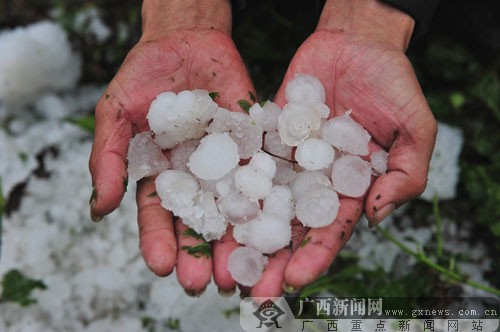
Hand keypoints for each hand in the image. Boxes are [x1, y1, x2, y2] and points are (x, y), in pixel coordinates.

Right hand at [89, 0, 254, 294]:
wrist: (185, 42)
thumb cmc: (143, 77)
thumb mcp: (116, 114)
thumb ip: (108, 159)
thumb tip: (100, 211)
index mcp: (161, 176)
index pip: (159, 216)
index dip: (159, 241)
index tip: (161, 266)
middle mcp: (196, 178)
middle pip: (199, 222)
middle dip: (201, 253)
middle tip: (205, 283)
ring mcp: (227, 163)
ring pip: (234, 207)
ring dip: (237, 239)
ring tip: (243, 270)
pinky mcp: (254, 145)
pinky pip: (263, 171)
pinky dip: (269, 196)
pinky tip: (275, 222)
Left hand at [249, 0, 436, 294]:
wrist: (358, 43)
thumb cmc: (393, 86)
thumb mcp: (415, 129)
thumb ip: (405, 173)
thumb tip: (377, 215)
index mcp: (349, 188)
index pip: (330, 231)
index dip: (314, 257)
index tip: (293, 280)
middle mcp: (314, 179)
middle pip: (290, 226)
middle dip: (272, 258)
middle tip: (249, 287)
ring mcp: (287, 159)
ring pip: (263, 200)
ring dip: (245, 231)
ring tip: (224, 259)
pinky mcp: (266, 135)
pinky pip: (247, 160)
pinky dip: (232, 182)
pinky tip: (213, 205)